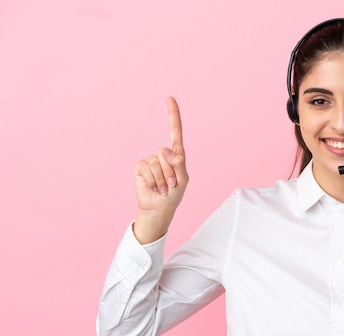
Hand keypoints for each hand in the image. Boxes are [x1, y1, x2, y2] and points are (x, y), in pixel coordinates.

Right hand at [132, 97, 188, 242]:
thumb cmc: (174, 194)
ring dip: (161, 179)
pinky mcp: (140, 167)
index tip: (170, 98)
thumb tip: (164, 149)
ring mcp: (150, 160)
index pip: (175, 132)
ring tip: (163, 187)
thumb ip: (177, 164)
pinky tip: (153, 187)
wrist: (159, 208)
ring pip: (156, 163)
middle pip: (166, 154)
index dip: (173, 115)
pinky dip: (151, 180)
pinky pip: (146, 168)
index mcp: (176, 155)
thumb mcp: (182, 180)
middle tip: (171, 185)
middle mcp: (162, 154)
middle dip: (170, 172)